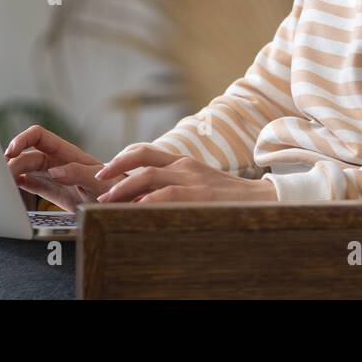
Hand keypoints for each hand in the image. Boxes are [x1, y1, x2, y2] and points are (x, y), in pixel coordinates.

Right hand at [3, 125, 126, 212]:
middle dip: (12, 161)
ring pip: (26, 168)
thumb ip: (79, 174)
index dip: (21, 140)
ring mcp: (54, 176)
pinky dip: (19, 184)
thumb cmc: (118, 191)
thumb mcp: (101, 183)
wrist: (127, 207)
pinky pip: (31, 183)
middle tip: (3, 178)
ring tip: (3, 183)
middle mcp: (58, 161)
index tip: (10, 153)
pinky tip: (12, 189)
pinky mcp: (53, 192)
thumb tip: (54, 171)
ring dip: (13, 173)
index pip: (38, 136)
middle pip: (27, 154)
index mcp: (67, 153)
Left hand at [94, 146, 279, 202]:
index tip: (103, 169)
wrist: (266, 203)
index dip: (121, 157)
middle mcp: (185, 166)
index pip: (146, 151)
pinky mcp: (200, 195)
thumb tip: (144, 201)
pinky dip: (146, 202)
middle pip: (141, 157)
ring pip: (148, 176)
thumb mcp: (201, 188)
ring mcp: (193, 179)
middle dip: (114, 168)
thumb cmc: (231, 202)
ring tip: (104, 200)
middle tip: (95, 180)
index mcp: (184, 163)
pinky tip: (132, 210)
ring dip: (122, 187)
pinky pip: (166, 195)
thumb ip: (176, 189)